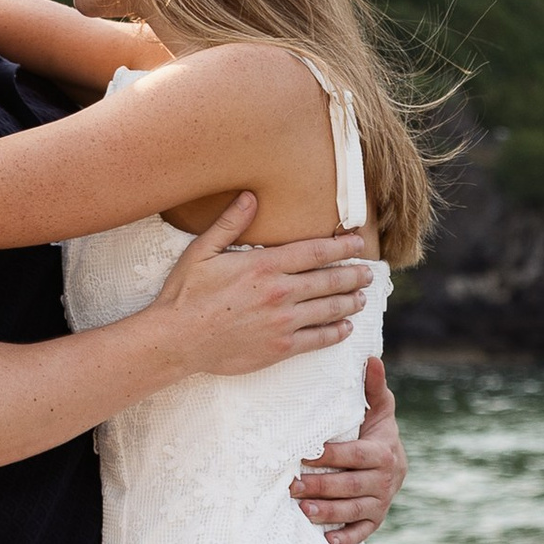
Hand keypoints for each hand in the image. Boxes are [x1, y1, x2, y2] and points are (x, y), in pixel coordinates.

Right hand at [152, 195, 366, 379]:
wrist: (176, 340)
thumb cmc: (186, 294)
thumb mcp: (202, 251)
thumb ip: (230, 223)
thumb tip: (250, 196)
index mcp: (264, 265)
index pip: (316, 251)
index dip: (342, 246)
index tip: (357, 242)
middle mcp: (280, 292)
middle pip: (330, 280)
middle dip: (353, 274)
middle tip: (367, 272)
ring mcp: (283, 322)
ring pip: (329, 309)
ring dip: (350, 302)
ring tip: (361, 298)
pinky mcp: (280, 347)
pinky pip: (318, 340)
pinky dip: (336, 332)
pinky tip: (345, 328)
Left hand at [290, 354, 405, 543]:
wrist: (394, 461)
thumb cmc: (376, 430)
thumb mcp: (378, 408)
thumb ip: (372, 387)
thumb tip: (370, 358)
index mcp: (384, 452)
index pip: (358, 456)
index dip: (335, 456)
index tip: (308, 454)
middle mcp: (385, 480)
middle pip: (352, 486)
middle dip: (322, 487)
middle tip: (292, 485)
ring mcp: (381, 503)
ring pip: (354, 511)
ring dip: (329, 513)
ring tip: (303, 510)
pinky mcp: (375, 520)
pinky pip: (362, 533)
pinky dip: (345, 539)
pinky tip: (325, 541)